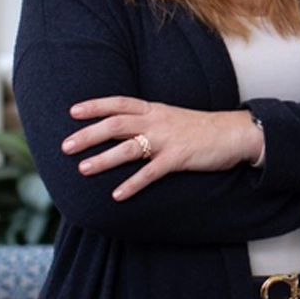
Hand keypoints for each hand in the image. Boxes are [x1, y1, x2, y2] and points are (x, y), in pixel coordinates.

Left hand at [61, 97, 262, 200]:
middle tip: (66, 145)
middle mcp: (157, 120)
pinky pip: (150, 172)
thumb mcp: (171, 116)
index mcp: (154, 108)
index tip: (72, 111)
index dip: (95, 106)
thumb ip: (148, 120)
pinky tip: (117, 195)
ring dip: (104, 159)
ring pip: (128, 148)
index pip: (119, 103)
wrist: (233, 132)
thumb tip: (123, 127)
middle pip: (116, 124)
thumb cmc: (200, 127)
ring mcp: (167, 139)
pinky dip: (132, 184)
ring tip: (83, 169)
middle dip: (89, 134)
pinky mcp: (178, 158)